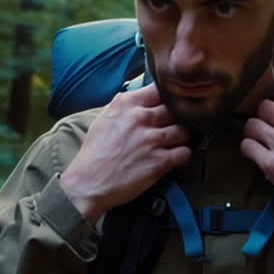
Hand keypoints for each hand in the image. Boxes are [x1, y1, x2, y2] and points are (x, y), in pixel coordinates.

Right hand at [61, 83, 192, 223]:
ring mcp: (151, 140)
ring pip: (184, 131)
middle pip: (175, 110)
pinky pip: (185, 153)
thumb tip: (143, 98)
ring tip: (175, 145)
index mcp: (126, 104)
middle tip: (174, 128)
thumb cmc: (94, 154)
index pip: (158, 89)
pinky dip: (183, 156)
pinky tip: (176, 159)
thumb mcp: (104, 119)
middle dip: (177, 119)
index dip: (167, 98)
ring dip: (182, 138)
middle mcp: (140, 118)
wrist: (88, 184)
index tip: (168, 106)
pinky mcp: (159, 161)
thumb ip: (125, 106)